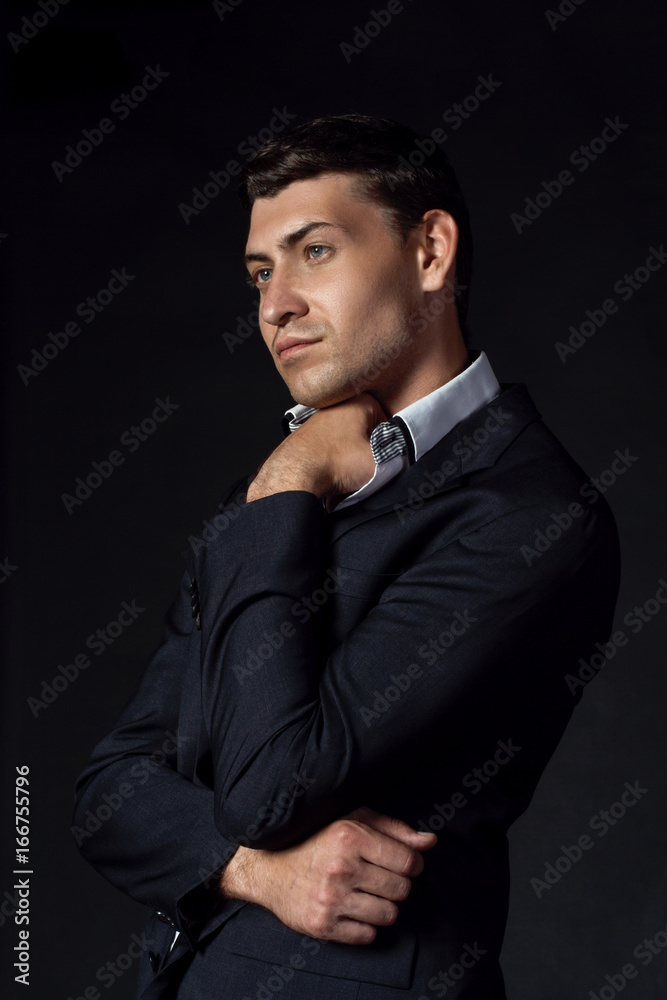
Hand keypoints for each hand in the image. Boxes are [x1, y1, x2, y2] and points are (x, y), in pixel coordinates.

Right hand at [219, 806, 436, 943]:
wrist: (269, 869)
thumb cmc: (316, 839)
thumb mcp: (352, 820)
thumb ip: (393, 830)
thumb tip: (430, 842)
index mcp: (350, 836)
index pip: (408, 861)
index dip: (412, 864)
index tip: (403, 864)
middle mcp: (341, 867)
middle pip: (401, 889)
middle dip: (397, 885)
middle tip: (380, 878)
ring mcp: (331, 898)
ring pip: (388, 915)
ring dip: (383, 906)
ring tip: (366, 893)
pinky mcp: (322, 925)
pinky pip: (367, 935)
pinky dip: (365, 926)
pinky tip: (352, 909)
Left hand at [246, 394, 387, 505]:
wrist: (295, 475)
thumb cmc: (334, 463)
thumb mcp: (381, 462)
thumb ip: (398, 458)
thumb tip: (402, 459)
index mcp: (360, 402)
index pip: (388, 426)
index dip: (388, 448)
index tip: (382, 460)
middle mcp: (338, 406)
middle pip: (367, 435)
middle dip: (367, 455)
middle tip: (364, 470)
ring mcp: (319, 420)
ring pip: (348, 445)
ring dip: (350, 462)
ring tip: (347, 476)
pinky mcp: (306, 437)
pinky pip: (330, 453)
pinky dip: (333, 465)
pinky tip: (332, 477)